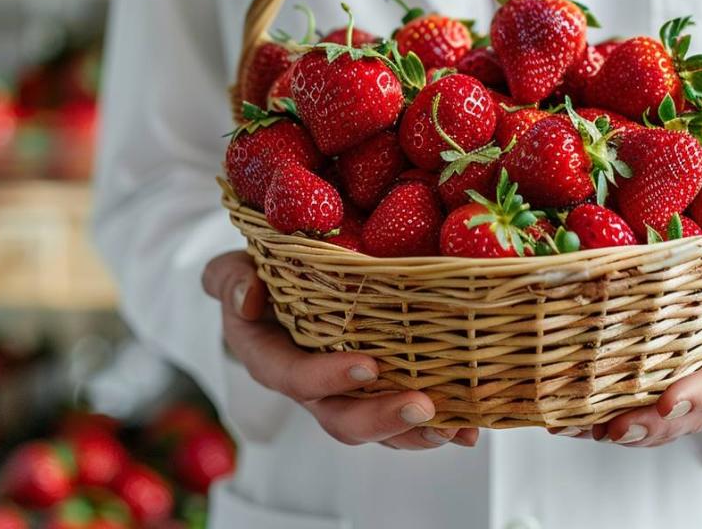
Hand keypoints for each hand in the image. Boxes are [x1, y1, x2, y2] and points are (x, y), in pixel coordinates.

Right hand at [202, 251, 478, 449]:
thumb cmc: (259, 275)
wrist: (281, 288)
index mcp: (271, 359)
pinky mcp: (378, 392)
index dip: (328, 378)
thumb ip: (230, 279)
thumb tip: (248, 298)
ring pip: (380, 428)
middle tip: (424, 407)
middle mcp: (311, 387)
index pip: (295, 378)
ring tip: (457, 429)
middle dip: (383, 418)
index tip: (368, 366)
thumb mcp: (234, 268)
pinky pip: (404, 418)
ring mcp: (346, 395)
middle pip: (343, 419)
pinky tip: (471, 426)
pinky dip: (440, 424)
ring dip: (419, 433)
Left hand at [550, 261, 701, 446]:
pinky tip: (569, 419)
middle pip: (693, 414)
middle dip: (653, 424)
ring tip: (582, 427)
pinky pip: (634, 409)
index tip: (673, 399)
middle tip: (615, 428)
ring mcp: (694, 394)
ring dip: (621, 427)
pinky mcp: (661, 391)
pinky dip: (600, 416)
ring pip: (661, 421)